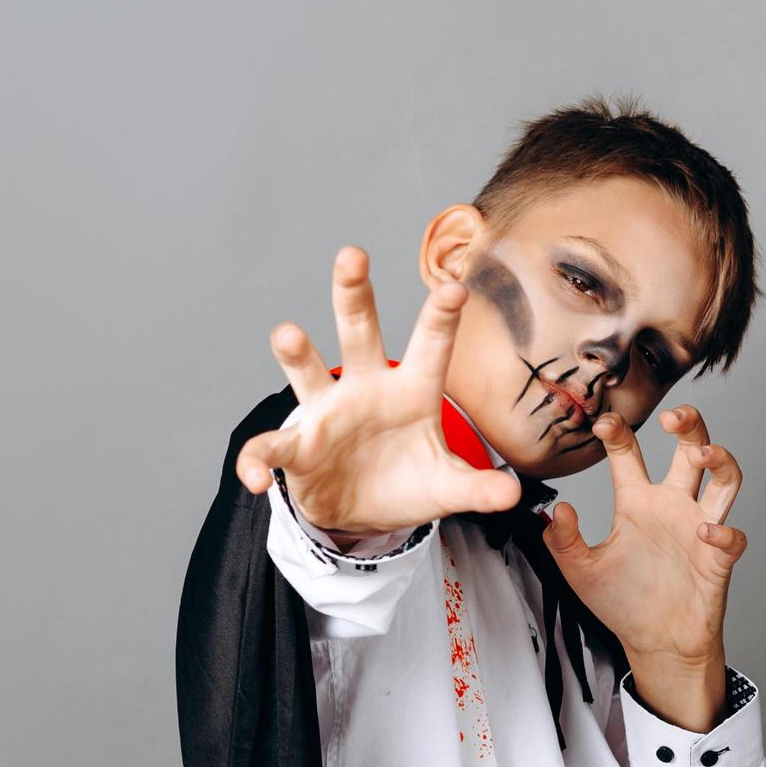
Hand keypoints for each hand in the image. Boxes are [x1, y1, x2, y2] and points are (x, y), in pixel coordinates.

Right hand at [232, 246, 520, 533]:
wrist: (364, 511)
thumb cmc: (408, 483)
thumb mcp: (447, 488)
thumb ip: (477, 488)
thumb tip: (511, 495)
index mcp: (412, 390)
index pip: (431, 346)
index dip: (441, 316)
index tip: (455, 288)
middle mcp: (366, 387)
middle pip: (358, 330)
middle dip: (354, 293)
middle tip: (353, 255)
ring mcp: (327, 411)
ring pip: (307, 369)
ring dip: (295, 351)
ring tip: (287, 333)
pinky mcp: (297, 447)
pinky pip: (270, 448)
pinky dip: (258, 462)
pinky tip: (254, 481)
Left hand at [540, 405, 745, 729]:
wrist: (655, 644)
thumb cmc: (622, 602)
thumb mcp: (580, 571)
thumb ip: (564, 541)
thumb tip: (558, 509)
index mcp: (638, 502)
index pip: (629, 454)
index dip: (619, 432)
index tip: (603, 423)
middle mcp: (672, 506)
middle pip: (690, 449)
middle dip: (689, 424)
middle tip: (673, 416)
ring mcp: (699, 529)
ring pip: (725, 480)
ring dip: (720, 460)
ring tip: (703, 454)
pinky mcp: (717, 560)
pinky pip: (731, 538)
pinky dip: (723, 532)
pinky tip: (704, 533)